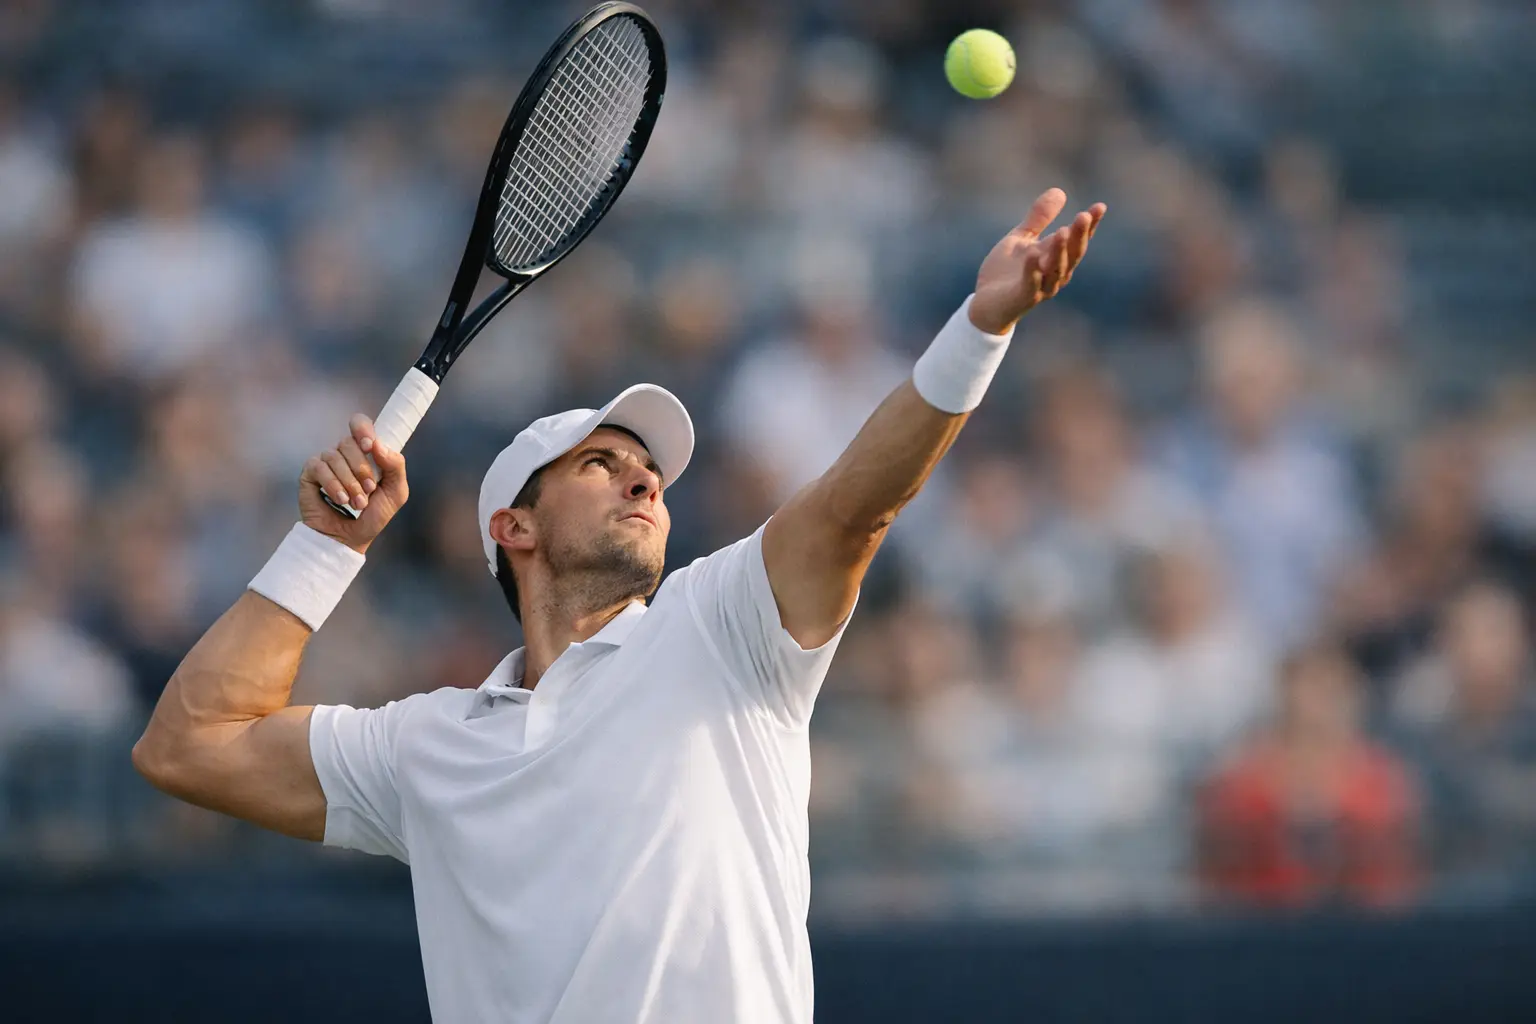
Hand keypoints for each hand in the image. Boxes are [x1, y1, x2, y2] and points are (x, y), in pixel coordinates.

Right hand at [298, 414, 408, 553]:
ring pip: (335, 456)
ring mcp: (326, 462)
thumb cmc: (373, 515)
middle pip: (349, 442)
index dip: (363, 428)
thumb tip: (377, 445)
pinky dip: (333, 485)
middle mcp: (344, 454)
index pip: (359, 423)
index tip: (369, 445)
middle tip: (368, 491)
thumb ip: (395, 465)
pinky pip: (319, 468)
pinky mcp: (310, 474)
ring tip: (356, 503)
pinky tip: (340, 500)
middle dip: (362, 470)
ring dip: (349, 483)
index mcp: (365, 452)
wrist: (350, 538)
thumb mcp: (396, 492)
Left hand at [969, 188, 1105, 335]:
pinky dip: (1033, 270)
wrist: (986, 304)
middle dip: (1079, 236)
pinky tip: (1034, 254)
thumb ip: (1039, 218)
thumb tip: (1060, 191)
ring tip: (1064, 231)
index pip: (1078, 240)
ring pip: (1056, 269)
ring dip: (1061, 251)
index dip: (1090, 225)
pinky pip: (1030, 283)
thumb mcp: (1022, 239)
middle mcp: (1054, 273)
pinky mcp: (1022, 297)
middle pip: (1072, 254)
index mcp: (1056, 258)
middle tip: (1084, 216)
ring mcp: (1040, 287)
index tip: (1100, 207)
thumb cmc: (1006, 272)